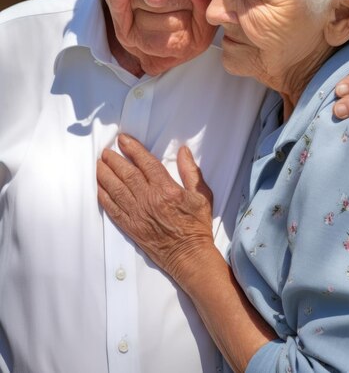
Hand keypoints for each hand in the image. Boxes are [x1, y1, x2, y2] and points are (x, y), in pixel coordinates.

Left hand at [97, 134, 213, 283]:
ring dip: (105, 175)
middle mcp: (149, 199)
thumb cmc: (197, 226)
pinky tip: (99, 188)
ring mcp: (138, 214)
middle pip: (127, 173)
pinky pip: (113, 209)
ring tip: (99, 164)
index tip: (123, 139)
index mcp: (167, 189)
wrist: (189, 256)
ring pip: (116, 189)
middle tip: (106, 150)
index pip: (146, 163)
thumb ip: (191, 171)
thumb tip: (183, 151)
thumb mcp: (202, 195)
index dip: (133, 149)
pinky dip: (104, 197)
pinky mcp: (131, 227)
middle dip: (114, 159)